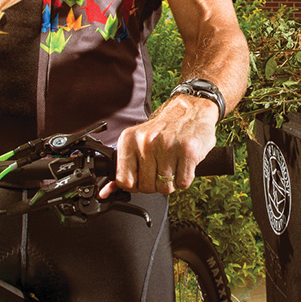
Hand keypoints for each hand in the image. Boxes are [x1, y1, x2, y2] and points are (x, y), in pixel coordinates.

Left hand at [102, 95, 218, 195]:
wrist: (193, 110)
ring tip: (173, 164)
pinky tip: (183, 164)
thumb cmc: (165, 129)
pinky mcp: (188, 151)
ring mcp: (168, 146)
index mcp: (129, 139)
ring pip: (165, 187)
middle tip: (162, 168)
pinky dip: (184, 179)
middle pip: (146, 187)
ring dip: (171, 182)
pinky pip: (182, 183)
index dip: (135, 185)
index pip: (124, 180)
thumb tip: (107, 191)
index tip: (142, 178)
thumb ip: (124, 165)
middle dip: (155, 183)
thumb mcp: (139, 140)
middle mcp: (146, 141)